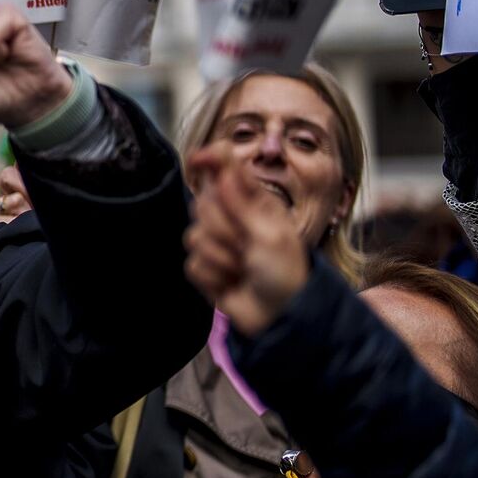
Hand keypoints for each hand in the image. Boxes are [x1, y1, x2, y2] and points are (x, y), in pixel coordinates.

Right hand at [182, 147, 309, 334]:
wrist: (280, 317)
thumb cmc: (286, 274)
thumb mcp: (271, 235)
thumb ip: (243, 203)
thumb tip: (223, 172)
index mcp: (255, 202)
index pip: (226, 170)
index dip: (211, 161)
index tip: (199, 160)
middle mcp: (233, 218)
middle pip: (203, 204)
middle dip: (222, 228)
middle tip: (247, 246)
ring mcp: (217, 243)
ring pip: (193, 235)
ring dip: (221, 257)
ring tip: (243, 269)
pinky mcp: (206, 267)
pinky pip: (192, 263)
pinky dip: (213, 276)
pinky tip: (231, 283)